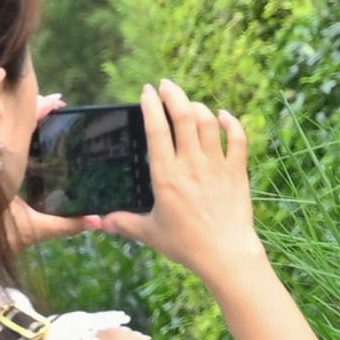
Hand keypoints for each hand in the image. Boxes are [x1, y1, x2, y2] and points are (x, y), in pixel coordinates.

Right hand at [51, 82, 267, 280]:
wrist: (225, 254)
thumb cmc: (186, 244)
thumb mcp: (150, 233)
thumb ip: (125, 223)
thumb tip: (102, 221)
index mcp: (166, 176)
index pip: (156, 130)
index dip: (151, 106)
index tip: (147, 92)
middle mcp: (191, 164)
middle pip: (183, 116)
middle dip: (174, 95)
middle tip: (166, 85)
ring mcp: (216, 165)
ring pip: (208, 122)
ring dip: (198, 106)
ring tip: (189, 103)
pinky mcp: (237, 171)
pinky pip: (237, 139)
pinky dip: (231, 123)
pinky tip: (223, 116)